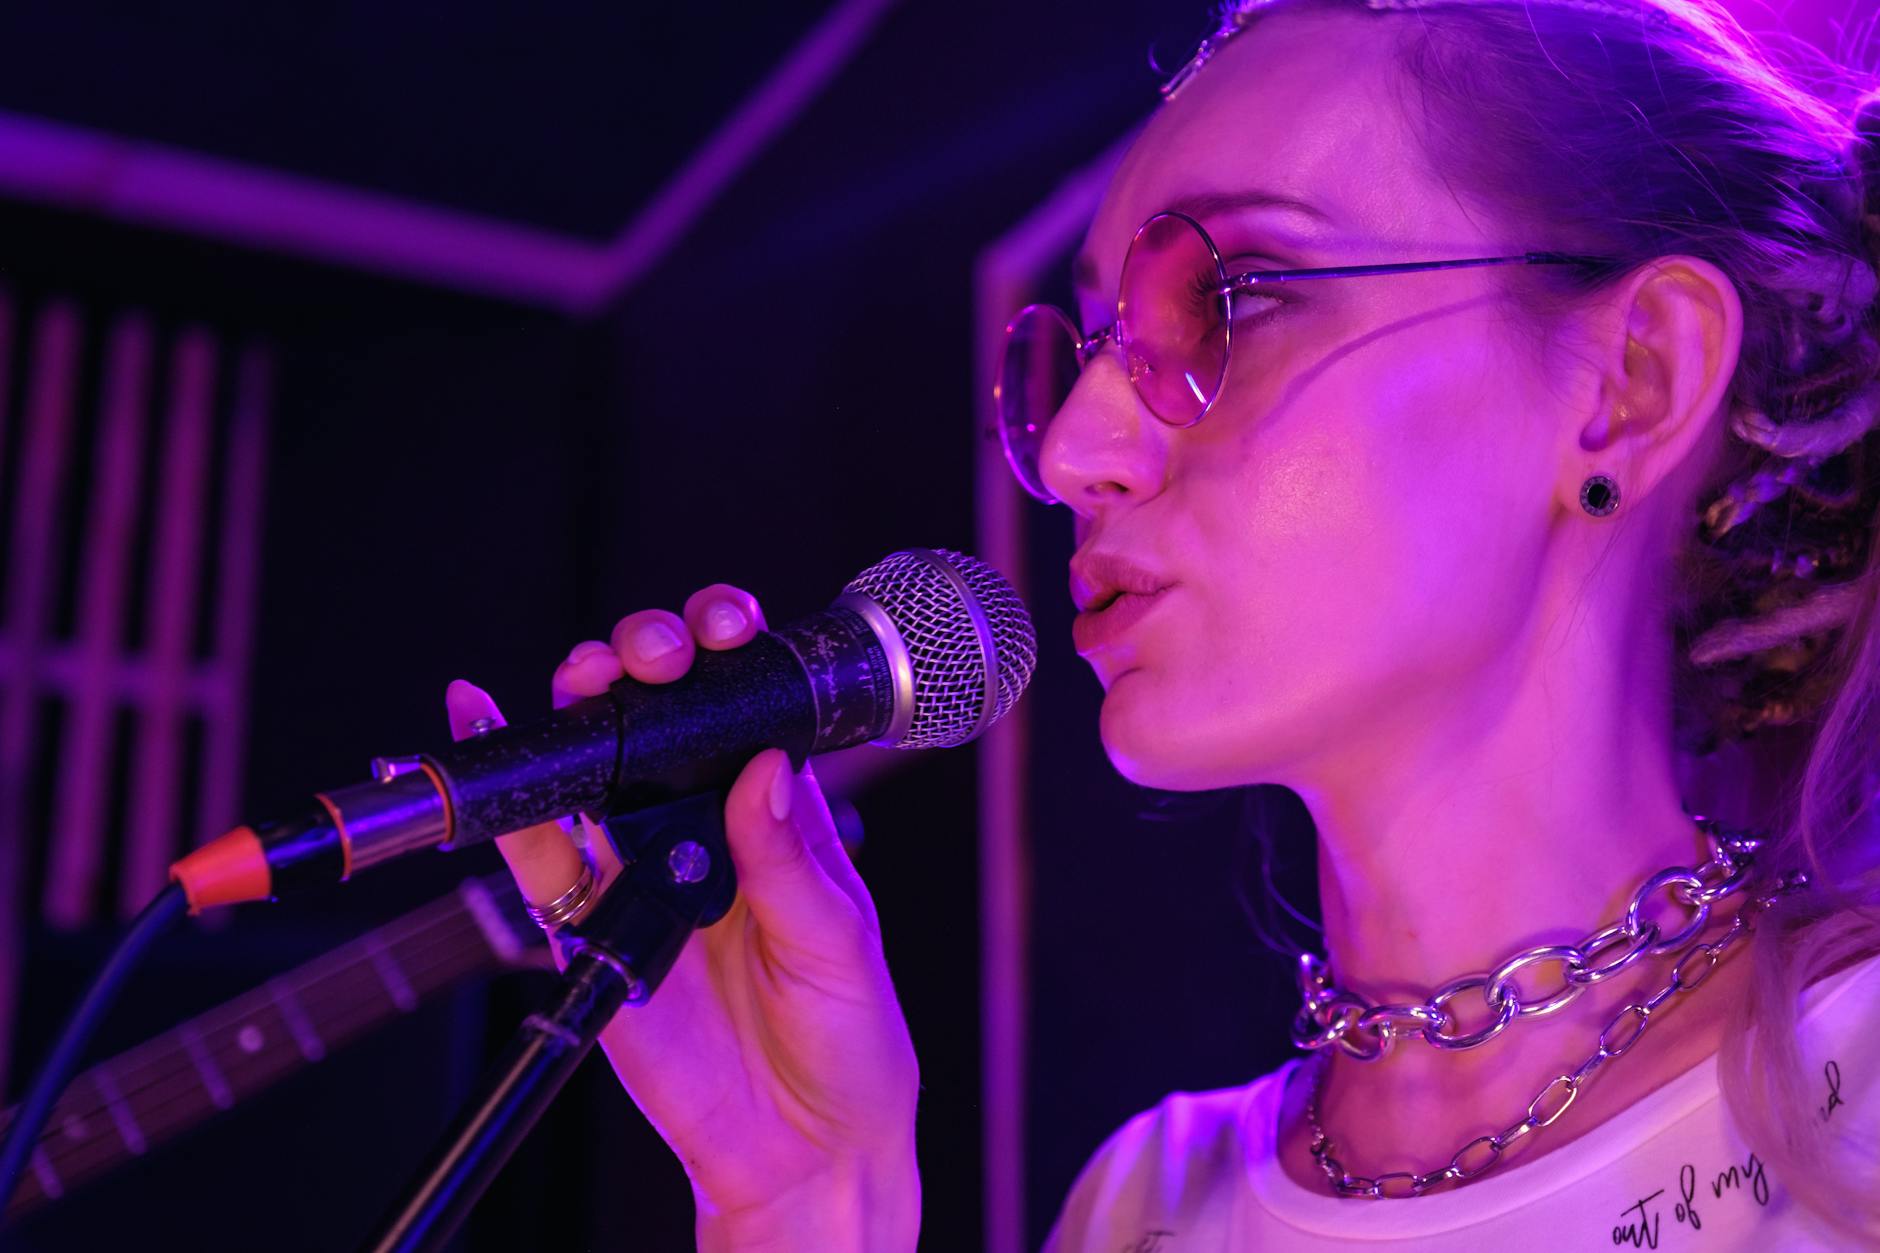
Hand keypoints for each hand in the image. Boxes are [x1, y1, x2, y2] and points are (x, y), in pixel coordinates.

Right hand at [446, 584, 918, 1249]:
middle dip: (645, 658)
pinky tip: (480, 720)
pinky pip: (537, 853)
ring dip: (578, 704)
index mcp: (776, 812)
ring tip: (584, 676)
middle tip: (655, 654)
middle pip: (657, 714)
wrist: (801, 1148)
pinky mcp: (587, 923)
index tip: (724, 626)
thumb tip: (766, 770)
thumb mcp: (839, 944)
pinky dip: (504, 799)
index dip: (726, 649)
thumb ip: (792, 863)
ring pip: (592, 762)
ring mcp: (641, 866)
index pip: (742, 705)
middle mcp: (704, 823)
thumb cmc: (848, 1040)